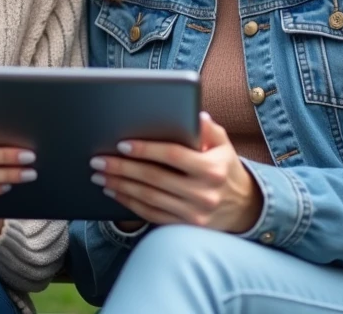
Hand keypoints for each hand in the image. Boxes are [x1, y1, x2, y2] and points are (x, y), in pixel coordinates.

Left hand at [90, 112, 263, 233]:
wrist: (244, 208)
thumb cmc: (225, 169)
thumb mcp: (224, 146)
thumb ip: (209, 129)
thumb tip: (195, 114)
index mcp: (211, 169)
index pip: (173, 156)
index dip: (146, 150)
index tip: (122, 144)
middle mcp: (203, 194)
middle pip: (154, 178)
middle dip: (122, 168)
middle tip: (98, 160)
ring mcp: (194, 214)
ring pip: (149, 198)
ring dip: (120, 186)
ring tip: (99, 175)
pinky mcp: (184, 227)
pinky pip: (151, 215)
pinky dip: (129, 203)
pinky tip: (114, 192)